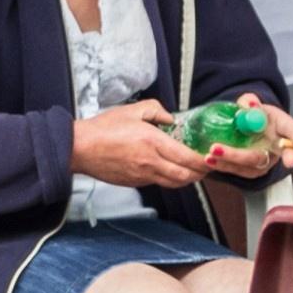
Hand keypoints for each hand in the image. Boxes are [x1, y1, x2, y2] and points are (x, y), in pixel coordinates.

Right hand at [69, 100, 208, 189]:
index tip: (211, 158)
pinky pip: (158, 182)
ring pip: (174, 183)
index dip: (204, 161)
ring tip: (190, 170)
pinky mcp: (136, 182)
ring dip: (186, 178)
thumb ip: (154, 110)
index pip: (188, 158)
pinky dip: (168, 178)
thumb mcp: (130, 110)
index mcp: (152, 141)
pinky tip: (167, 169)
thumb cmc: (102, 128)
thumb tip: (169, 118)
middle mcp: (151, 161)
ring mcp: (144, 175)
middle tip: (205, 166)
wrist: (81, 148)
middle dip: (200, 173)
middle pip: (186, 176)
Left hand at [202, 92, 292, 178]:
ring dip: (226, 163)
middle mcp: (275, 148)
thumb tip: (249, 104)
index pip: (291, 131)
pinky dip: (222, 166)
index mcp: (280, 127)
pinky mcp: (252, 170)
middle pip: (260, 156)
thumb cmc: (254, 114)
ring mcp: (264, 162)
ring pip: (247, 166)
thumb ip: (249, 102)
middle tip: (216, 149)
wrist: (247, 127)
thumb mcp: (251, 103)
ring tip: (208, 156)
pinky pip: (238, 171)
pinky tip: (208, 160)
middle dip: (238, 155)